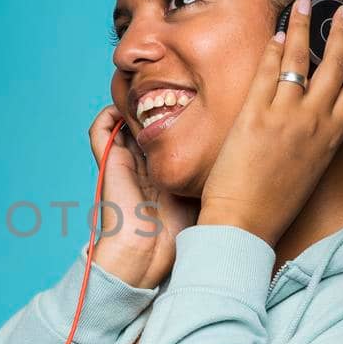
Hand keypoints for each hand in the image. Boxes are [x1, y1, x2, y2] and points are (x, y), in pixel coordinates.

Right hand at [86, 104, 199, 287]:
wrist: (146, 254)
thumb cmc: (178, 235)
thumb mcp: (203, 197)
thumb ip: (213, 176)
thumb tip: (243, 153)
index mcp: (161, 176)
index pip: (167, 139)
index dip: (177, 120)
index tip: (197, 105)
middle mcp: (140, 166)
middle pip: (144, 127)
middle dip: (157, 107)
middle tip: (177, 90)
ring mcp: (122, 162)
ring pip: (121, 122)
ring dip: (133, 107)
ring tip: (151, 93)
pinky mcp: (108, 161)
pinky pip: (99, 129)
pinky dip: (109, 113)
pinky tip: (129, 107)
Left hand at [196, 0, 342, 248]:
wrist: (244, 222)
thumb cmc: (273, 205)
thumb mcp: (308, 171)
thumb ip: (315, 143)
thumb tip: (312, 125)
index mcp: (332, 138)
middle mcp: (314, 123)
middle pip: (337, 65)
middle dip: (342, 31)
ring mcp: (286, 117)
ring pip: (301, 59)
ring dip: (303, 26)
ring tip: (305, 3)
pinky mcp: (255, 115)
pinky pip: (268, 72)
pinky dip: (273, 48)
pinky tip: (274, 33)